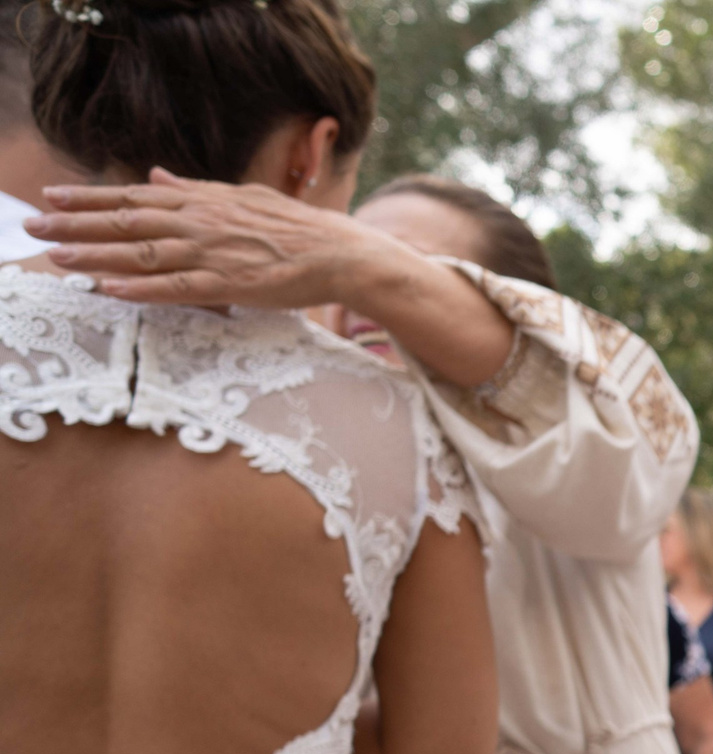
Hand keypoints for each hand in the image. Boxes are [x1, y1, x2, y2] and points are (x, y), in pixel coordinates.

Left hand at [33, 170, 393, 311]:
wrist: (345, 254)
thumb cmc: (300, 229)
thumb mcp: (245, 197)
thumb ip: (196, 188)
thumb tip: (156, 173)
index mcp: (204, 201)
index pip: (135, 195)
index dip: (91, 198)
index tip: (53, 199)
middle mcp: (202, 223)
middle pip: (127, 221)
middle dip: (76, 225)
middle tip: (34, 228)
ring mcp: (215, 254)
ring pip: (143, 253)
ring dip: (96, 255)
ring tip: (57, 258)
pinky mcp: (231, 286)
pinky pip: (177, 288)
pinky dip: (141, 288)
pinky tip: (110, 288)